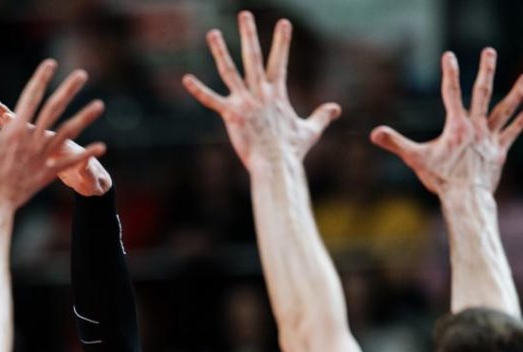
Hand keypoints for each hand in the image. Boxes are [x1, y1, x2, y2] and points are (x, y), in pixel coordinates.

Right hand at [0, 59, 105, 208]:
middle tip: (82, 74)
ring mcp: (42, 157)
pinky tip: (101, 147)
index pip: (31, 96)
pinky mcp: (47, 174)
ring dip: (84, 118)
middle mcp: (32, 140)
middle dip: (68, 90)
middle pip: (54, 108)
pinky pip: (70, 162)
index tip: (50, 64)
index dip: (41, 78)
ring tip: (99, 105)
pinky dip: (85, 154)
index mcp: (14, 130)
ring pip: (68, 132)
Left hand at [182, 12, 340, 171]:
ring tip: (212, 33)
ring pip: (229, 71)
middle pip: (253, 57)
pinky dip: (198, 90)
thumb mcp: (310, 130)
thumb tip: (336, 108)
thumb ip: (322, 116)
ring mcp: (245, 103)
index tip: (283, 22)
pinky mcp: (232, 115)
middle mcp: (260, 93)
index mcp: (276, 94)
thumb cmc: (292, 151)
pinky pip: (211, 100)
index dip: (281, 41)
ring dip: (220, 51)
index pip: (279, 61)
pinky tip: (186, 78)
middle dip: (249, 34)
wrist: (278, 166)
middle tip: (244, 14)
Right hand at [370, 48, 522, 195]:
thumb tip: (374, 133)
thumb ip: (396, 143)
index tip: (449, 56)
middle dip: (486, 70)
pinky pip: (510, 134)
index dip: (449, 73)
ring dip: (516, 93)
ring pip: (504, 111)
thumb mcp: (415, 159)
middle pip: (483, 92)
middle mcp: (476, 127)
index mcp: (457, 126)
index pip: (451, 93)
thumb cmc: (441, 179)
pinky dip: (518, 124)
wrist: (466, 198)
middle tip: (489, 51)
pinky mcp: (498, 152)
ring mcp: (489, 139)